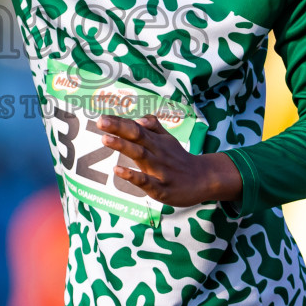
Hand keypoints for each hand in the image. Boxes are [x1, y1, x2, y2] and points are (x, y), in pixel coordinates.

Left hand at [96, 115, 242, 207]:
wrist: (205, 179)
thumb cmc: (181, 160)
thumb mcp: (169, 140)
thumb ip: (154, 128)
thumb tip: (139, 118)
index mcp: (157, 141)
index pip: (136, 128)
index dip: (119, 123)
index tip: (102, 117)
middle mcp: (157, 152)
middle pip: (137, 137)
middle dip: (118, 128)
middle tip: (100, 122)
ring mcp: (159, 170)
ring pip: (140, 155)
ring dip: (123, 146)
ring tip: (105, 139)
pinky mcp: (161, 188)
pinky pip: (145, 181)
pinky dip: (132, 175)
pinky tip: (118, 170)